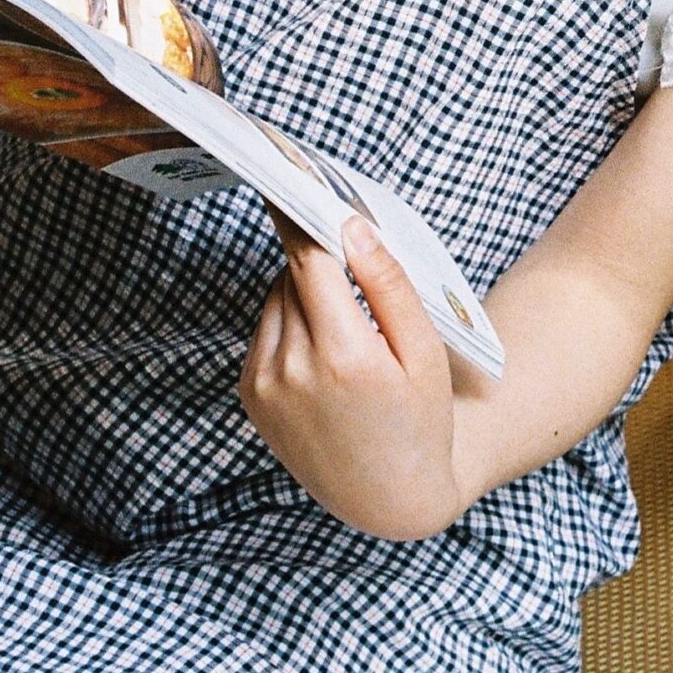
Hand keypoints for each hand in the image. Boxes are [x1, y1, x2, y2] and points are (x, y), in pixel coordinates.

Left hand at [239, 209, 459, 538]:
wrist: (388, 496)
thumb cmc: (419, 419)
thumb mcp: (423, 349)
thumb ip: (387, 283)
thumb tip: (350, 225)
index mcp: (342, 356)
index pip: (307, 258)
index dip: (304, 214)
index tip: (295, 175)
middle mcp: (291, 370)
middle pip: (293, 274)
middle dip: (319, 258)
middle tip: (351, 256)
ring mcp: (263, 386)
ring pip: (276, 299)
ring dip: (305, 291)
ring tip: (349, 322)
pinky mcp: (249, 396)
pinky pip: (265, 330)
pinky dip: (291, 322)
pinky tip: (327, 348)